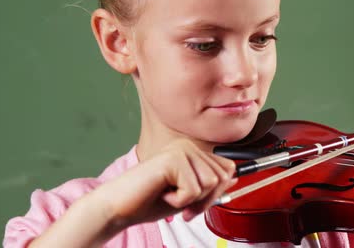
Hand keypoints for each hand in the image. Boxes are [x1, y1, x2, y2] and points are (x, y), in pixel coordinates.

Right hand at [92, 139, 236, 226]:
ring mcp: (180, 150)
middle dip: (204, 199)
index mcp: (192, 151)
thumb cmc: (149, 200)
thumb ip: (210, 184)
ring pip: (210, 184)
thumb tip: (234, 175)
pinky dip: (178, 201)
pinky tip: (161, 193)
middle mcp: (187, 146)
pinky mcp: (172, 159)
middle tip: (180, 203)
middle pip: (222, 177)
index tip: (193, 202)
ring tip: (168, 196)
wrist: (119, 207)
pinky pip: (193, 190)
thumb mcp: (188, 195)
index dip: (215, 193)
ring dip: (190, 201)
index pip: (227, 169)